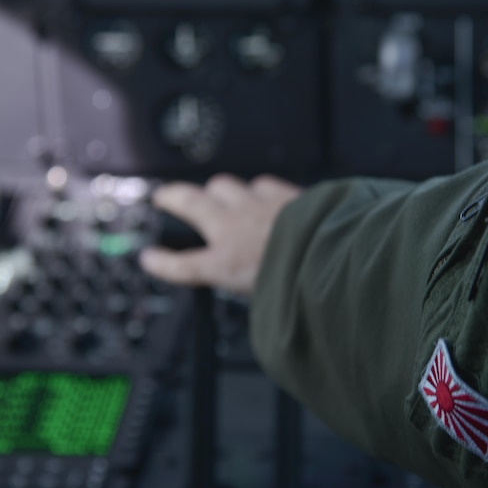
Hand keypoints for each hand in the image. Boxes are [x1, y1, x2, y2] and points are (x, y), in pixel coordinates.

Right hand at [139, 174, 302, 295]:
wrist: (336, 255)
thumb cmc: (307, 285)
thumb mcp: (271, 302)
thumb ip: (260, 291)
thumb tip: (267, 298)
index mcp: (227, 263)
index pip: (183, 264)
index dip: (162, 262)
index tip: (150, 257)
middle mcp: (235, 229)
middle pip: (190, 203)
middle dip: (173, 197)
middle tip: (166, 196)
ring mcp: (257, 206)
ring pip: (224, 185)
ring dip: (219, 191)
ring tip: (218, 196)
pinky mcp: (283, 194)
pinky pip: (262, 185)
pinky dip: (259, 191)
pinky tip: (264, 196)